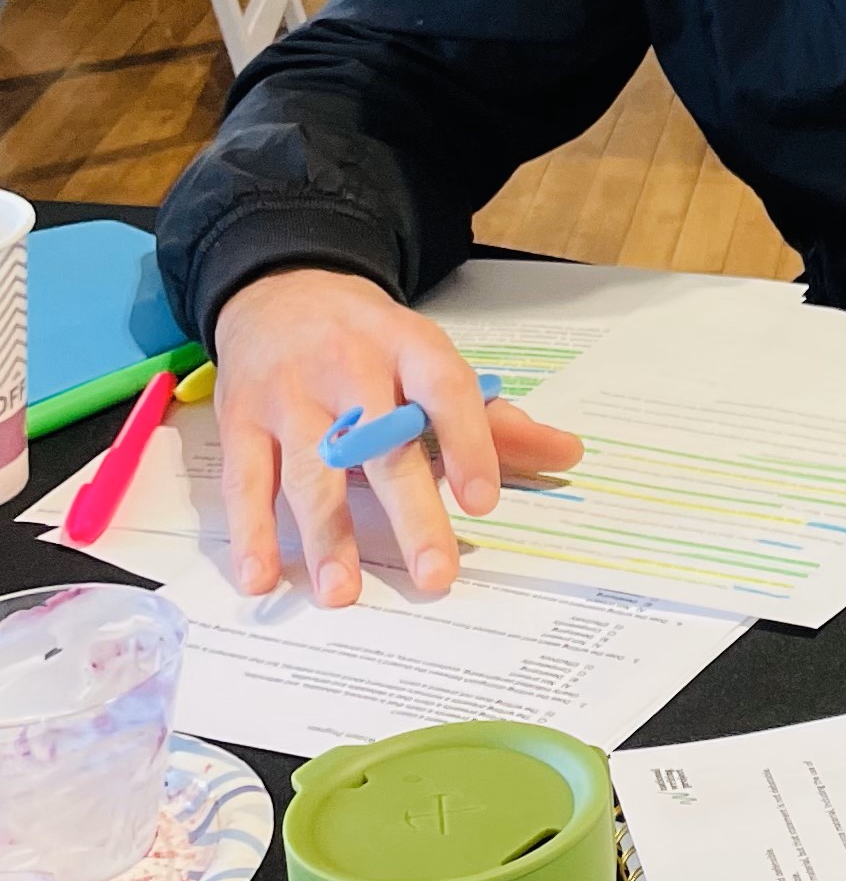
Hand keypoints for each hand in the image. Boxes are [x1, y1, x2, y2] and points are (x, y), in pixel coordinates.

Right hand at [210, 269, 580, 604]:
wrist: (280, 287)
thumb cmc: (372, 341)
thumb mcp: (432, 360)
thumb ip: (494, 419)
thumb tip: (568, 454)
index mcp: (410, 348)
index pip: (446, 390)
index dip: (468, 444)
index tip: (484, 503)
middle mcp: (349, 367)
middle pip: (381, 443)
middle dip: (410, 511)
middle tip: (435, 574)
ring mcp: (290, 394)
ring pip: (311, 469)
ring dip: (326, 534)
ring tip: (343, 592)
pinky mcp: (241, 418)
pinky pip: (245, 480)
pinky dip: (251, 531)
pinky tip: (261, 576)